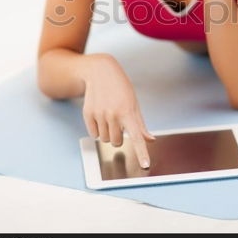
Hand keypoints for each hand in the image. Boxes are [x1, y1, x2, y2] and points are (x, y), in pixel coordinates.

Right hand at [81, 54, 155, 168]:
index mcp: (128, 112)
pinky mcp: (87, 114)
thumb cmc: (121, 89)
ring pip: (104, 139)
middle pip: (116, 142)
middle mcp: (113, 115)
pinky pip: (93, 134)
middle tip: (118, 122)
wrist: (100, 72)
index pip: (137, 137)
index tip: (145, 165)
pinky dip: (97, 129)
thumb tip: (151, 140)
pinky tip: (100, 115)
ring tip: (109, 116)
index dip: (142, 152)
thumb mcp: (134, 104)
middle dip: (118, 136)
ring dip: (108, 133)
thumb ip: (141, 125)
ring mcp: (99, 115)